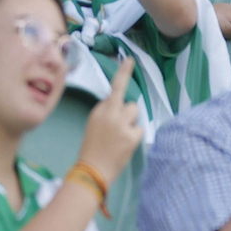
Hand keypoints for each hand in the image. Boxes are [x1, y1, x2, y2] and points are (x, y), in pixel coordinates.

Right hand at [76, 59, 143, 181]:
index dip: (124, 73)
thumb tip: (121, 105)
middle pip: (132, 104)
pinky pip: (140, 130)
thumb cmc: (92, 148)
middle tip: (120, 128)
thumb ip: (107, 113)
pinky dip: (134, 137)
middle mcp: (111, 113)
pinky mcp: (131, 136)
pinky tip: (124, 146)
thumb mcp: (94, 125)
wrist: (91, 170)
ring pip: (136, 115)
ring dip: (132, 124)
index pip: (115, 88)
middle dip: (129, 114)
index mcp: (100, 110)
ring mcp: (122, 124)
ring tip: (120, 138)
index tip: (130, 59)